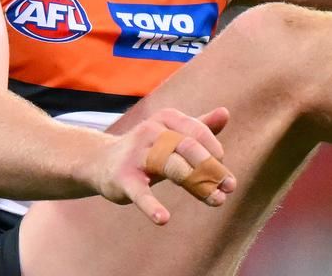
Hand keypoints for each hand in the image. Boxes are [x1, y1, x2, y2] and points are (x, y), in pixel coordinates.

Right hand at [94, 107, 234, 224]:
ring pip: (171, 166)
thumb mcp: (173, 136)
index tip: (226, 176)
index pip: (198, 133)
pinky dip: (152, 206)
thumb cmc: (148, 150)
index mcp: (167, 119)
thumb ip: (200, 126)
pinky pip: (140, 192)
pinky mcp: (123, 178)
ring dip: (198, 185)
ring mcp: (136, 154)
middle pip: (187, 147)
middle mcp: (151, 131)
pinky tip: (164, 219)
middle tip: (230, 188)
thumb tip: (226, 113)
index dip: (216, 154)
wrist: (102, 162)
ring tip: (217, 201)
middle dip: (212, 168)